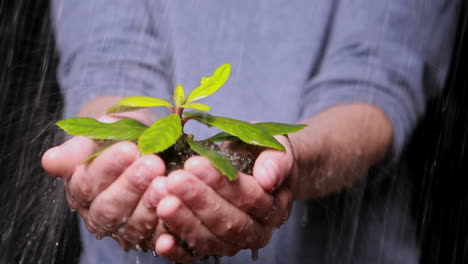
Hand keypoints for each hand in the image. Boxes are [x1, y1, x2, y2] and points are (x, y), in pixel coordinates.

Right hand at [41, 135, 164, 250]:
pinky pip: (157, 239)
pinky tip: (177, 208)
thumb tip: (51, 161)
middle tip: (152, 164)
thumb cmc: (124, 138)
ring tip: (165, 182)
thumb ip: (80, 147)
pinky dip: (167, 229)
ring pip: (133, 227)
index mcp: (81, 191)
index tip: (128, 149)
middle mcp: (99, 215)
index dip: (107, 167)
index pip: (87, 183)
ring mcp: (125, 230)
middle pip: (108, 209)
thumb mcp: (103, 133)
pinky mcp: (150, 239)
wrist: (151, 148)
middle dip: (131, 186)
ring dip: (150, 205)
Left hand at [146, 136, 294, 262]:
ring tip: (163, 202)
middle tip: (174, 181)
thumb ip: (276, 161)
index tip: (195, 164)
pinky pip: (194, 254)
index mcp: (274, 207)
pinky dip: (177, 251)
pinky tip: (161, 241)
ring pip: (209, 240)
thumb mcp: (275, 149)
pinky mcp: (210, 248)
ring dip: (184, 222)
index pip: (250, 198)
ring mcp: (232, 243)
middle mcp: (256, 231)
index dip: (222, 183)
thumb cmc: (262, 156)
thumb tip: (267, 178)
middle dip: (199, 201)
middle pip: (228, 222)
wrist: (257, 172)